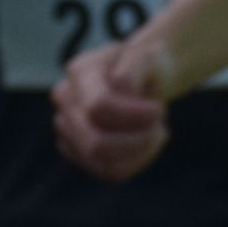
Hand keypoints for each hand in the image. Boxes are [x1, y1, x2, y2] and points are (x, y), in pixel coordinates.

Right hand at [52, 36, 174, 181]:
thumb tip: (120, 86)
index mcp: (81, 72)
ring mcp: (68, 129)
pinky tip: (150, 142)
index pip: (98, 108)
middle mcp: (66, 101)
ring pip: (103, 164)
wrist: (143, 75)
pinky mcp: (79, 152)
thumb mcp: (148, 54)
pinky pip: (110, 172)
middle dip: (139, 138)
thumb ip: (135, 63)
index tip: (160, 109)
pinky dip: (139, 161)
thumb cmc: (146, 65)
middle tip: (161, 122)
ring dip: (141, 151)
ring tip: (157, 131)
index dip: (136, 115)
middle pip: (96, 144)